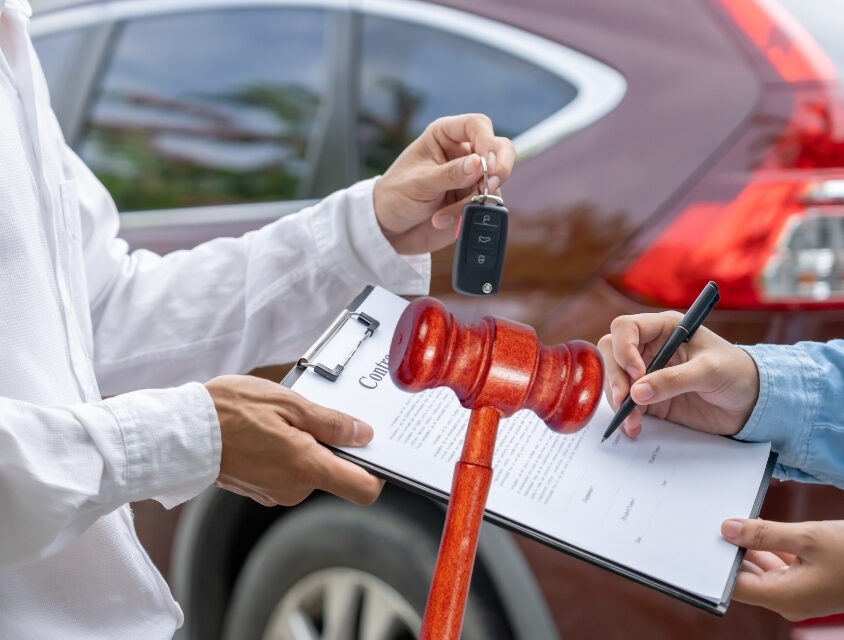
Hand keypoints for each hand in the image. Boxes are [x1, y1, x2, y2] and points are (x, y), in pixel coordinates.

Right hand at [206, 375, 383, 506]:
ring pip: (308, 470)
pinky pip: (286, 472)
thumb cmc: (229, 412)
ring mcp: (275, 493)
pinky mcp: (260, 490)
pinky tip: (267, 431)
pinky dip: (286, 453)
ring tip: (281, 419)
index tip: (374, 451)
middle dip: (331, 445)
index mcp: (306, 468)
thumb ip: (331, 422)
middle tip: (311, 415)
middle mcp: (293, 489)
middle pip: (334, 474)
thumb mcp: (289, 403)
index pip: (362, 489)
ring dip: (305, 446)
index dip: (376, 472)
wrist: (180, 432)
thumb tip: (362, 434)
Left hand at [373, 113, 515, 254]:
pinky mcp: (473, 202)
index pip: (477, 125)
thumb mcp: (418, 184)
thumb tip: (478, 163)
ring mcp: (471, 179)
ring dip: (477, 199)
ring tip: (444, 214)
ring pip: (496, 181)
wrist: (389, 230)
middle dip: (500, 167)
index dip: (487, 141)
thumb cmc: (395, 196)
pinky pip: (487, 206)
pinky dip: (470, 215)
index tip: (486, 164)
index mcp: (445, 136)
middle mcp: (463, 154)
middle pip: (500, 148)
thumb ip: (449, 174)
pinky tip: (443, 221)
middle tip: (489, 185)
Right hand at [597, 311, 758, 436]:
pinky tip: (634, 427)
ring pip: (614, 379)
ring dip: (617, 400)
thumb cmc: (737, 373)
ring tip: (632, 420)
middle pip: (611, 352)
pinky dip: (625, 416)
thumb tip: (637, 392)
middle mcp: (650, 347)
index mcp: (664, 329)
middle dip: (615, 376)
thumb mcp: (709, 371)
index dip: (624, 348)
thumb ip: (674, 380)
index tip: (638, 373)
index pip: (626, 328)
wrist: (751, 403)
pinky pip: (625, 403)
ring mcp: (646, 373)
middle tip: (625, 398)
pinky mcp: (648, 397)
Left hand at [722, 518, 843, 619]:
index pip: (735, 586)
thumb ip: (764, 534)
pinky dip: (769, 548)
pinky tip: (761, 528)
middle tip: (720, 523)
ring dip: (751, 547)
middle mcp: (788, 600)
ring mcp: (798, 593)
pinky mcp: (807, 584)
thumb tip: (728, 530)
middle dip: (732, 550)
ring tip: (739, 521)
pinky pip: (778, 567)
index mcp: (784, 597)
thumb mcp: (807, 538)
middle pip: (746, 577)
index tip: (707, 540)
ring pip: (762, 569)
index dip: (718, 564)